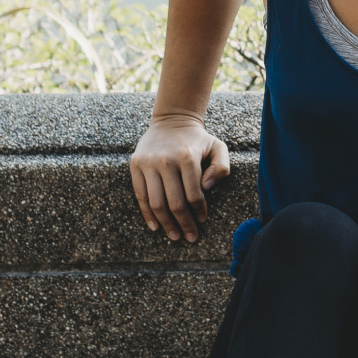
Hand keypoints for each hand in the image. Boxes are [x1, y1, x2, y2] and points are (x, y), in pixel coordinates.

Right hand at [128, 113, 229, 243]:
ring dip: (166, 223)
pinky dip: (147, 214)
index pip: (194, 194)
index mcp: (187, 157)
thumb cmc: (197, 139)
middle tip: (190, 237)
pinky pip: (140, 195)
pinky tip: (155, 226)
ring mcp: (148, 163)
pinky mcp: (135, 165)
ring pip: (156, 203)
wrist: (171, 120)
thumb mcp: (218, 147)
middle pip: (174, 203)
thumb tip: (205, 189)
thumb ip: (221, 167)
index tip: (202, 221)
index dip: (198, 212)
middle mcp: (166, 160)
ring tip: (174, 236)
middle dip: (184, 224)